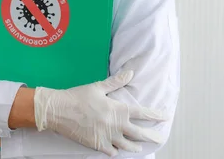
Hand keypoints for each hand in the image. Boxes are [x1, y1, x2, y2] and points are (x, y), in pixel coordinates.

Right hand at [34, 70, 166, 156]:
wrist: (58, 111)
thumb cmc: (78, 96)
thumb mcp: (98, 87)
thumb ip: (116, 82)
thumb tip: (130, 73)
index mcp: (118, 109)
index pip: (142, 113)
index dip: (155, 115)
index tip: (165, 117)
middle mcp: (116, 125)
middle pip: (140, 133)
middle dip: (151, 136)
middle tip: (159, 138)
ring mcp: (107, 137)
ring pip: (127, 146)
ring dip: (135, 146)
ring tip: (139, 146)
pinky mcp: (97, 145)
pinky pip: (112, 152)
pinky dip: (116, 151)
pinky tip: (117, 149)